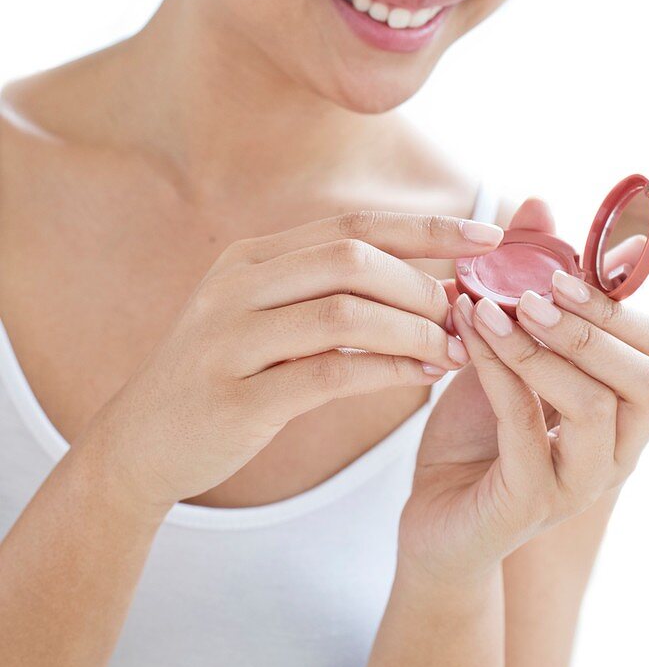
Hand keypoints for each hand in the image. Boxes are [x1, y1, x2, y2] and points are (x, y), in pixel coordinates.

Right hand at [76, 209, 503, 515]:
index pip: (352, 225)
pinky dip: (388, 372)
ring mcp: (230, 339)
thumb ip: (328, 292)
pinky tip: (423, 378)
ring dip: (413, 329)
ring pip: (344, 313)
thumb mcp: (264, 316)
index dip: (426, 227)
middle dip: (423, 282)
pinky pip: (329, 373)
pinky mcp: (236, 398)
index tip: (489, 235)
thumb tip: (429, 281)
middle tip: (468, 311)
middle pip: (351, 259)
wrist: (142, 441)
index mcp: (251, 257)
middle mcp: (237, 285)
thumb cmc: (224, 375)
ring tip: (455, 348)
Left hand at [397, 198, 648, 590]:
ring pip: (593, 406)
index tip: (562, 272)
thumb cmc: (478, 432)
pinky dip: (496, 372)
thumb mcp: (505, 349)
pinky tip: (466, 335)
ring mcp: (580, 482)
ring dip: (539, 347)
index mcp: (623, 407)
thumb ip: (527, 283)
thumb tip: (539, 203)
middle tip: (536, 293)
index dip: (618, 307)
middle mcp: (618, 448)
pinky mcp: (530, 503)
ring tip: (490, 307)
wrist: (436, 518)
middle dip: (593, 328)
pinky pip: (524, 430)